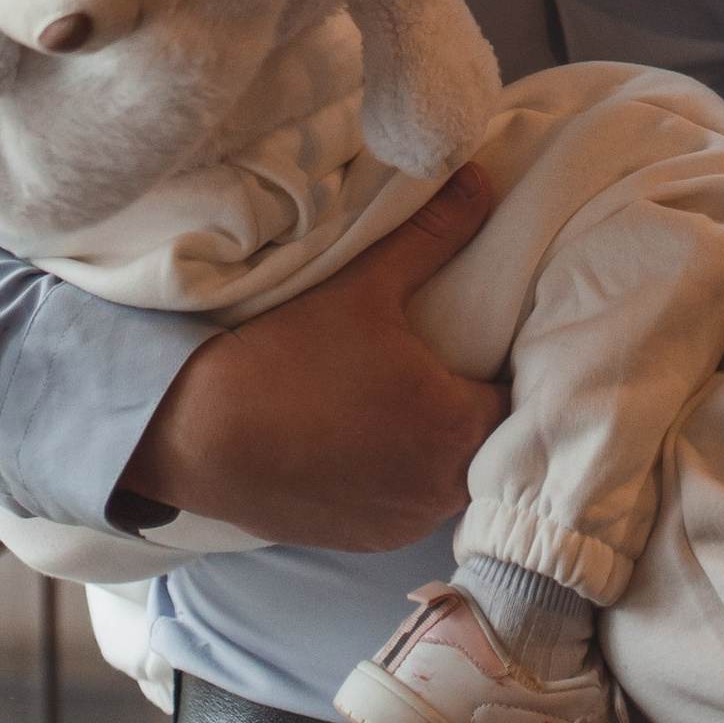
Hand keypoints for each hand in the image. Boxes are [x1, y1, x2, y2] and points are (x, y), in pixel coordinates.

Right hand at [117, 163, 504, 545]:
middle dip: (484, 405)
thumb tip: (482, 180)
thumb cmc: (288, 359)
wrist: (196, 434)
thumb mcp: (367, 286)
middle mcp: (440, 491)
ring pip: (451, 480)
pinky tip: (377, 437)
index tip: (502, 338)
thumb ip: (435, 233)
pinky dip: (405, 477)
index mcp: (457, 428)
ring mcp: (399, 524)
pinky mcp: (362, 542)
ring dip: (444, 446)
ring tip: (419, 395)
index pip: (526, 401)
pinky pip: (409, 507)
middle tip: (464, 359)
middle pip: (493, 445)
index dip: (519, 367)